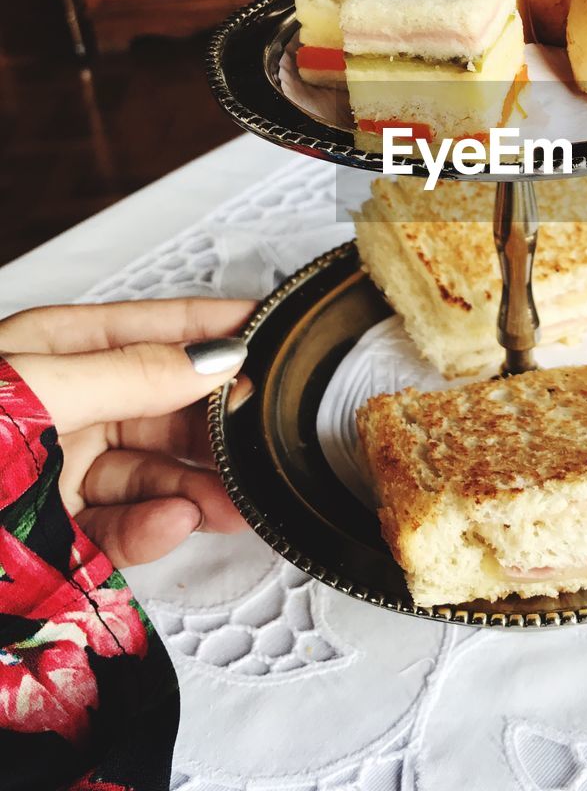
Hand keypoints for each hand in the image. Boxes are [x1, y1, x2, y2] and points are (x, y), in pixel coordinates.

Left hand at [0, 298, 255, 568]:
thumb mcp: (35, 389)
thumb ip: (129, 375)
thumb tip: (213, 358)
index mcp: (55, 351)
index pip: (154, 330)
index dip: (215, 328)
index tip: (276, 331)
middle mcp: (65, 406)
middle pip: (165, 408)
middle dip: (217, 427)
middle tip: (264, 438)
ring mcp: (59, 471)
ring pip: (151, 473)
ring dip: (196, 488)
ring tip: (235, 503)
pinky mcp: (54, 535)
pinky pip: (119, 527)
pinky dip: (152, 528)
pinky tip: (175, 522)